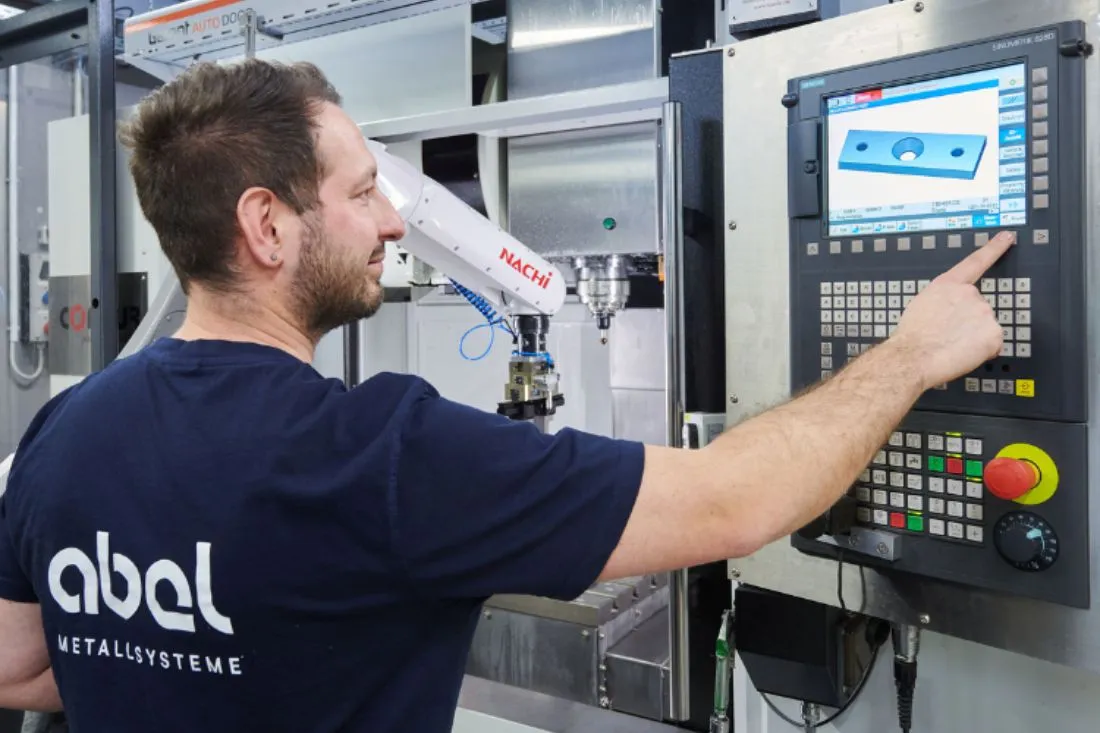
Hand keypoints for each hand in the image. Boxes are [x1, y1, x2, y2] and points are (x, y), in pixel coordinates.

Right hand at [890, 231, 1015, 390]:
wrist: (914, 356)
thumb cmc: (912, 336)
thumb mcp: (921, 306)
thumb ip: (942, 300)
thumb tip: (950, 310)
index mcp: (948, 285)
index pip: (976, 262)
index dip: (994, 248)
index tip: (1008, 237)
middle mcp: (969, 294)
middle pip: (979, 308)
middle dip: (969, 322)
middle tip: (949, 335)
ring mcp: (984, 313)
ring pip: (985, 328)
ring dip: (973, 338)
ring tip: (952, 345)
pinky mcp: (994, 334)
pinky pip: (992, 345)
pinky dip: (982, 352)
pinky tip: (963, 353)